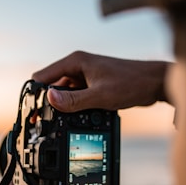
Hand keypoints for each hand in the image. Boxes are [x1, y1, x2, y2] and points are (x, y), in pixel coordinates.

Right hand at [32, 51, 170, 111]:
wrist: (152, 83)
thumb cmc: (131, 83)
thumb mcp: (100, 95)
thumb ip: (74, 99)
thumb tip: (50, 98)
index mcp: (75, 62)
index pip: (43, 76)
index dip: (35, 94)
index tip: (33, 111)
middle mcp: (77, 67)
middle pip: (52, 85)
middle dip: (48, 102)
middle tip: (43, 121)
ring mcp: (85, 76)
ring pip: (64, 92)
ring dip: (62, 105)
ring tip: (61, 121)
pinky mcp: (92, 85)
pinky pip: (76, 96)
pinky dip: (74, 106)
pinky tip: (77, 116)